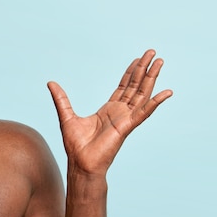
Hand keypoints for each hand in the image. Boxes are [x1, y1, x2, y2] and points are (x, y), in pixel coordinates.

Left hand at [47, 49, 172, 175]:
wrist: (80, 163)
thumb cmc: (75, 145)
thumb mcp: (66, 116)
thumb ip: (61, 99)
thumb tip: (51, 83)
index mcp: (108, 110)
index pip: (123, 87)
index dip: (131, 73)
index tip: (138, 59)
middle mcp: (120, 113)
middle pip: (135, 87)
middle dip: (143, 70)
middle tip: (152, 53)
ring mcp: (125, 119)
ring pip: (141, 95)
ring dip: (151, 79)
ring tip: (160, 62)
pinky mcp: (126, 127)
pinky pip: (143, 113)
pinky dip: (154, 103)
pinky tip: (166, 92)